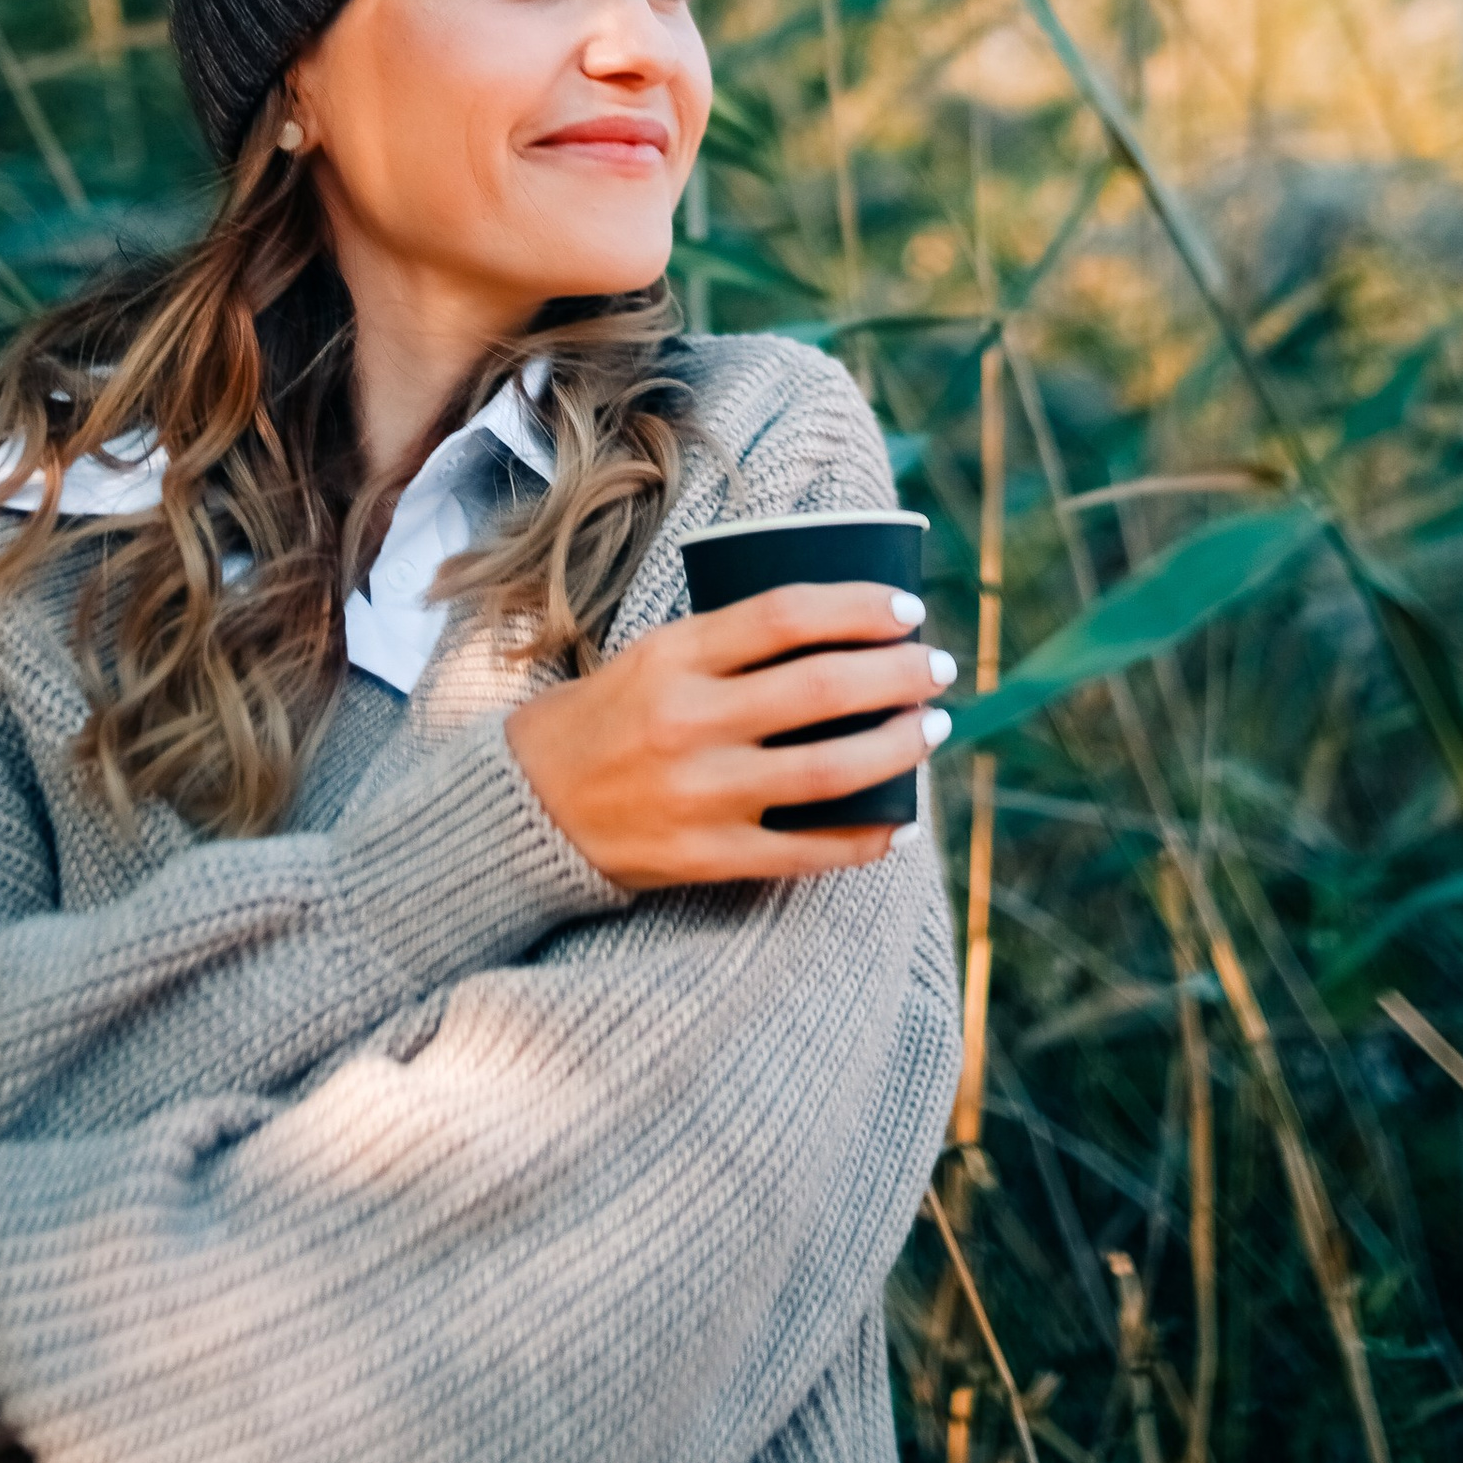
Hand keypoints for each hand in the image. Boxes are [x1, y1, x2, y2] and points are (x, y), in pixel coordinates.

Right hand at [506, 579, 951, 890]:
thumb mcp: (649, 656)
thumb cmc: (601, 718)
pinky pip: (806, 851)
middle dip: (898, 673)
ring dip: (898, 747)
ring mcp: (701, 795)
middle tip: (937, 666)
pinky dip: (863, 838)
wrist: (524, 808)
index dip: (858, 606)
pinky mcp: (707, 856)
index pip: (786, 615)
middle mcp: (689, 722)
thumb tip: (838, 630)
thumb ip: (727, 644)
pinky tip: (898, 821)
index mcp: (672, 657)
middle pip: (822, 687)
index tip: (906, 606)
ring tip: (933, 728)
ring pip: (829, 770)